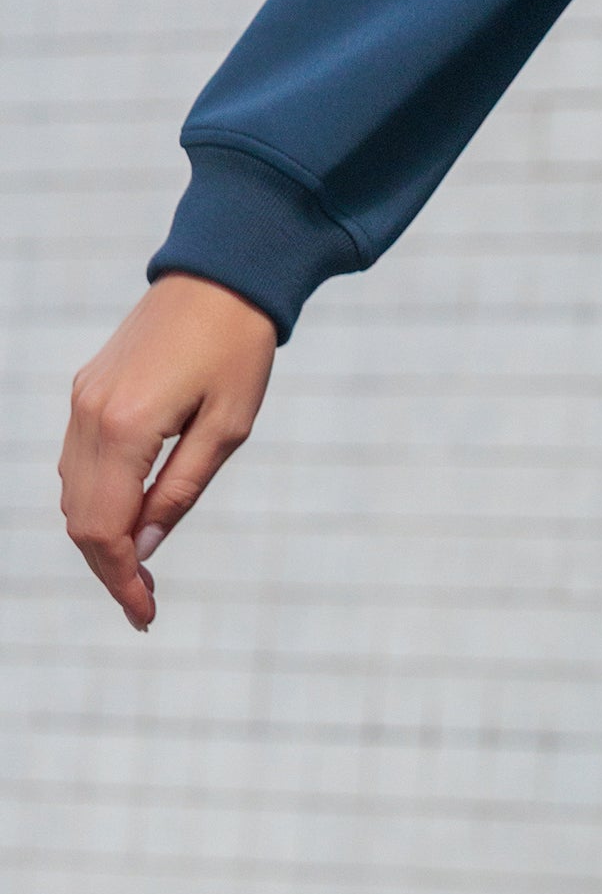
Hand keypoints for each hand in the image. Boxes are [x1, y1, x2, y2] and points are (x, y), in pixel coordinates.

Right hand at [58, 275, 277, 630]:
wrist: (217, 279)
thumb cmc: (237, 352)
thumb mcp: (226, 431)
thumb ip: (180, 490)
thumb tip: (145, 546)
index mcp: (126, 427)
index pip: (105, 528)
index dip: (121, 580)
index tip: (146, 615)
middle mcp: (91, 415)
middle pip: (81, 519)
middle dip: (109, 570)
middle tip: (145, 607)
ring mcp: (82, 401)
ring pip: (72, 495)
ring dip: (101, 541)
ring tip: (141, 575)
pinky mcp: (87, 392)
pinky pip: (77, 464)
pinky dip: (96, 504)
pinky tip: (129, 525)